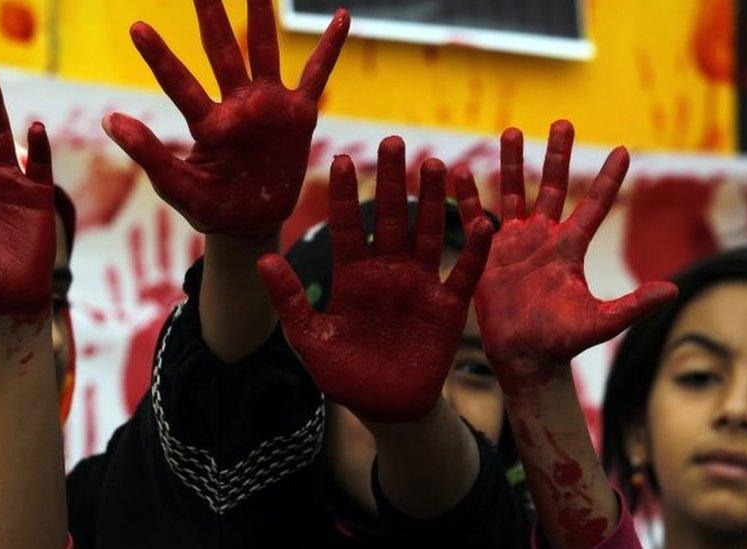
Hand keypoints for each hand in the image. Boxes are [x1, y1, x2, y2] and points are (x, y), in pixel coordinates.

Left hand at [104, 0, 349, 234]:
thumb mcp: (177, 186)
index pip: (180, 84)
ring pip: (264, 50)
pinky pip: (316, 75)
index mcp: (207, 123)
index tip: (137, 26)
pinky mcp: (299, 115)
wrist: (251, 222)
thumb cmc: (211, 206)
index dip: (160, 57)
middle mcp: (236, 105)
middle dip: (210, 13)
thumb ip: (149, 154)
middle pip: (221, 50)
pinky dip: (329, 47)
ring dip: (261, 14)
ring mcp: (268, 106)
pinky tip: (341, 17)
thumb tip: (109, 119)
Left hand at [257, 137, 492, 421]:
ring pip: (427, 233)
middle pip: (389, 217)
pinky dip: (475, 250)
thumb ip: (290, 299)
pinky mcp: (447, 308)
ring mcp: (419, 285)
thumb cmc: (342, 374)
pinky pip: (463, 273)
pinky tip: (484, 222)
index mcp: (352, 275)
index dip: (343, 194)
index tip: (340, 159)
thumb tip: (263, 259)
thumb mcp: (309, 338)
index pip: (346, 225)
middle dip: (390, 180)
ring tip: (433, 164)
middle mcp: (386, 271)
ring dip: (430, 200)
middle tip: (392, 140)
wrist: (384, 408)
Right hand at [455, 122, 676, 386]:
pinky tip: (459, 172)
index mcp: (570, 248)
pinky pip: (477, 218)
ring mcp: (515, 243)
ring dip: (511, 164)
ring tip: (511, 131)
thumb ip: (633, 306)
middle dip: (556, 155)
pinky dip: (468, 197)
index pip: (594, 205)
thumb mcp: (600, 323)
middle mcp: (544, 238)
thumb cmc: (561, 342)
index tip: (623, 150)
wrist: (522, 356)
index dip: (608, 179)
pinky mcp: (488, 253)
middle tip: (562, 122)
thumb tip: (674, 291)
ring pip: (513, 193)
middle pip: (552, 186)